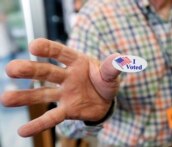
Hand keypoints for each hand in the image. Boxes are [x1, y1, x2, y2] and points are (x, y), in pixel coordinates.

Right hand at [0, 38, 120, 136]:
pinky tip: (23, 131)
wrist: (106, 99)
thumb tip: (120, 60)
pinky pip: (52, 117)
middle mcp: (67, 76)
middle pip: (47, 72)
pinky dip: (39, 124)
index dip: (49, 49)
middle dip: (30, 70)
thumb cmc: (105, 81)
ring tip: (6, 99)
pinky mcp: (67, 110)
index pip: (61, 52)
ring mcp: (65, 93)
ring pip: (43, 94)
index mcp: (77, 62)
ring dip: (26, 97)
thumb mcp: (111, 74)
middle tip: (11, 69)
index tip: (34, 46)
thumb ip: (112, 68)